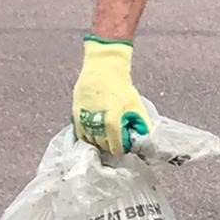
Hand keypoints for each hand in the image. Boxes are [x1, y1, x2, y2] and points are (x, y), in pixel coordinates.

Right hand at [71, 36, 152, 152]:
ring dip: (99, 140)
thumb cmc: (121, 88)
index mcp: (112, 124)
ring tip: (106, 131)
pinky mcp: (75, 116)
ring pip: (91, 142)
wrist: (102, 70)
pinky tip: (96, 129)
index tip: (125, 142)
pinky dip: (88, 135)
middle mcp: (96, 125)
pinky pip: (81, 135)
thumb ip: (142, 125)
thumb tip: (144, 140)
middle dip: (111, 144)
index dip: (123, 147)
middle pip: (104, 147)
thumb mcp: (137, 106)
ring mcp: (83, 121)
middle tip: (117, 135)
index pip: (117, 149)